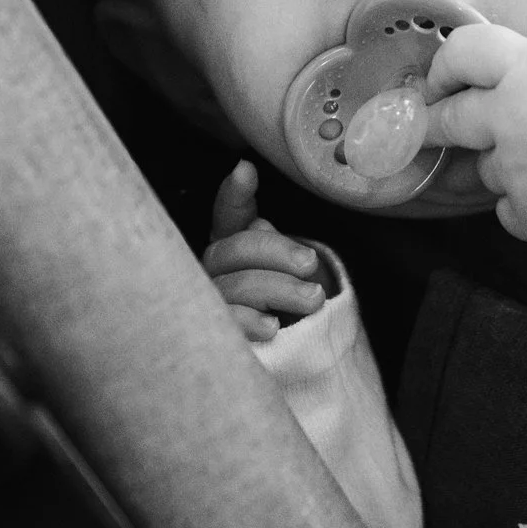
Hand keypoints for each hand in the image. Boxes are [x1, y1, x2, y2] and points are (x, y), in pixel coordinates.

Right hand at [202, 160, 333, 342]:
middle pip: (233, 250)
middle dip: (275, 251)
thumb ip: (275, 238)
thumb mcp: (294, 270)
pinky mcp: (219, 339)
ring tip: (314, 299)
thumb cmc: (293, 306)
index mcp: (235, 249)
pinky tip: (273, 327)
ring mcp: (212, 306)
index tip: (246, 170)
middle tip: (310, 264)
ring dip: (278, 288)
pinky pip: (226, 324)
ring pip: (234, 286)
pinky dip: (249, 322)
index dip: (234, 194)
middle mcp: (216, 273)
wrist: (296, 357)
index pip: (228, 215)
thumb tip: (251, 185)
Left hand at [424, 23, 526, 240]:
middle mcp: (510, 116)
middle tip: (435, 129)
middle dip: (439, 125)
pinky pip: (507, 212)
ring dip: (501, 167)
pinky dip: (523, 207)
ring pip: (484, 170)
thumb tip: (523, 73)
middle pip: (450, 120)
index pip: (461, 54)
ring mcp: (517, 168)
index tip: (440, 82)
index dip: (445, 68)